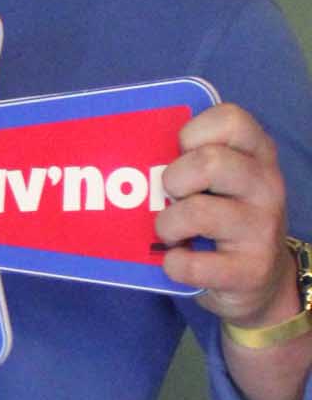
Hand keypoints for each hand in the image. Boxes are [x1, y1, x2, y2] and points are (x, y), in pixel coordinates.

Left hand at [156, 103, 298, 327]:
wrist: (260, 281)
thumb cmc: (226, 219)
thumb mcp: (223, 181)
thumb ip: (194, 159)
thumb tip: (133, 151)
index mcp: (258, 154)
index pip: (230, 118)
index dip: (192, 133)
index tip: (180, 154)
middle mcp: (267, 185)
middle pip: (209, 162)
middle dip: (173, 180)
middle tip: (170, 196)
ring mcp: (262, 228)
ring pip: (197, 212)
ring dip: (167, 225)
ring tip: (170, 232)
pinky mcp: (250, 270)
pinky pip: (192, 264)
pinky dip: (173, 264)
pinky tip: (177, 260)